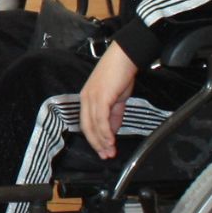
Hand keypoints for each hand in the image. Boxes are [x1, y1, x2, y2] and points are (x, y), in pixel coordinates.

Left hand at [79, 41, 138, 159]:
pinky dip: (105, 132)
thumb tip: (113, 131)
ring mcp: (91, 97)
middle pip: (87, 127)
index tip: (103, 150)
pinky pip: (100, 120)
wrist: (125, 57)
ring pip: (93, 125)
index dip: (95, 138)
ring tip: (110, 152)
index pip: (87, 123)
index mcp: (87, 98)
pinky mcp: (100, 97)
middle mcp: (86, 98)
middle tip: (106, 156)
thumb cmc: (121, 74)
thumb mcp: (117, 98)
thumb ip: (114, 115)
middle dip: (97, 144)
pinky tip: (111, 141)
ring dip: (102, 141)